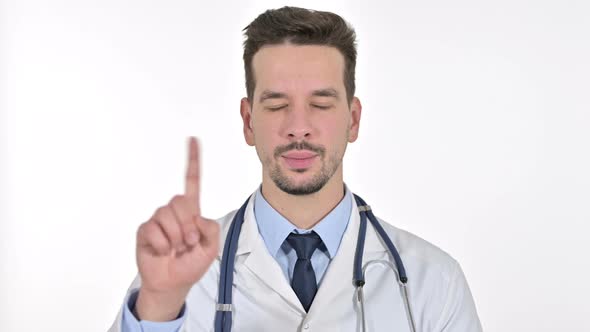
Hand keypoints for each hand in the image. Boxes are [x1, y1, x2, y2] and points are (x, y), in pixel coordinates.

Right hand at [134, 137, 219, 320]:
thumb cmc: (191, 264)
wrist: (172, 283)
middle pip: (180, 201)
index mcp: (191, 211)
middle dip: (187, 225)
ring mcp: (158, 220)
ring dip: (175, 237)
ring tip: (175, 249)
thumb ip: (210, 229)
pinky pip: (153, 230)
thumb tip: (195, 218)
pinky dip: (162, 245)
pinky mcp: (145, 230)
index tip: (193, 139)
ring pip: (166, 216)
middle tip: (189, 243)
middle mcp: (174, 211)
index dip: (193, 160)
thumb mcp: (211, 248)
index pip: (192, 182)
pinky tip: (162, 252)